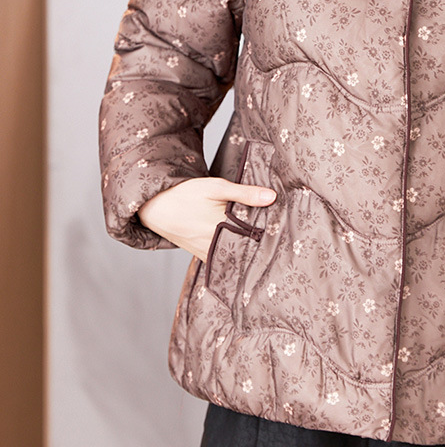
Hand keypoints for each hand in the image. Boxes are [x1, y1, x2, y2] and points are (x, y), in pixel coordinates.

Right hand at [138, 177, 276, 260]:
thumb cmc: (186, 194)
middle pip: (246, 250)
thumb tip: (272, 197)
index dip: (269, 237)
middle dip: (262, 247)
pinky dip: (234, 253)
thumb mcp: (216, 187)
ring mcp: (208, 253)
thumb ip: (245, 193)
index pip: (253, 239)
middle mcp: (215, 246)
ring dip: (248, 251)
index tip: (285, 235)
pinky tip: (246, 249)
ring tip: (268, 248)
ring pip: (235, 256)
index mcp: (221, 230)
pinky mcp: (203, 255)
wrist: (157, 206)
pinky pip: (223, 258)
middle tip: (281, 244)